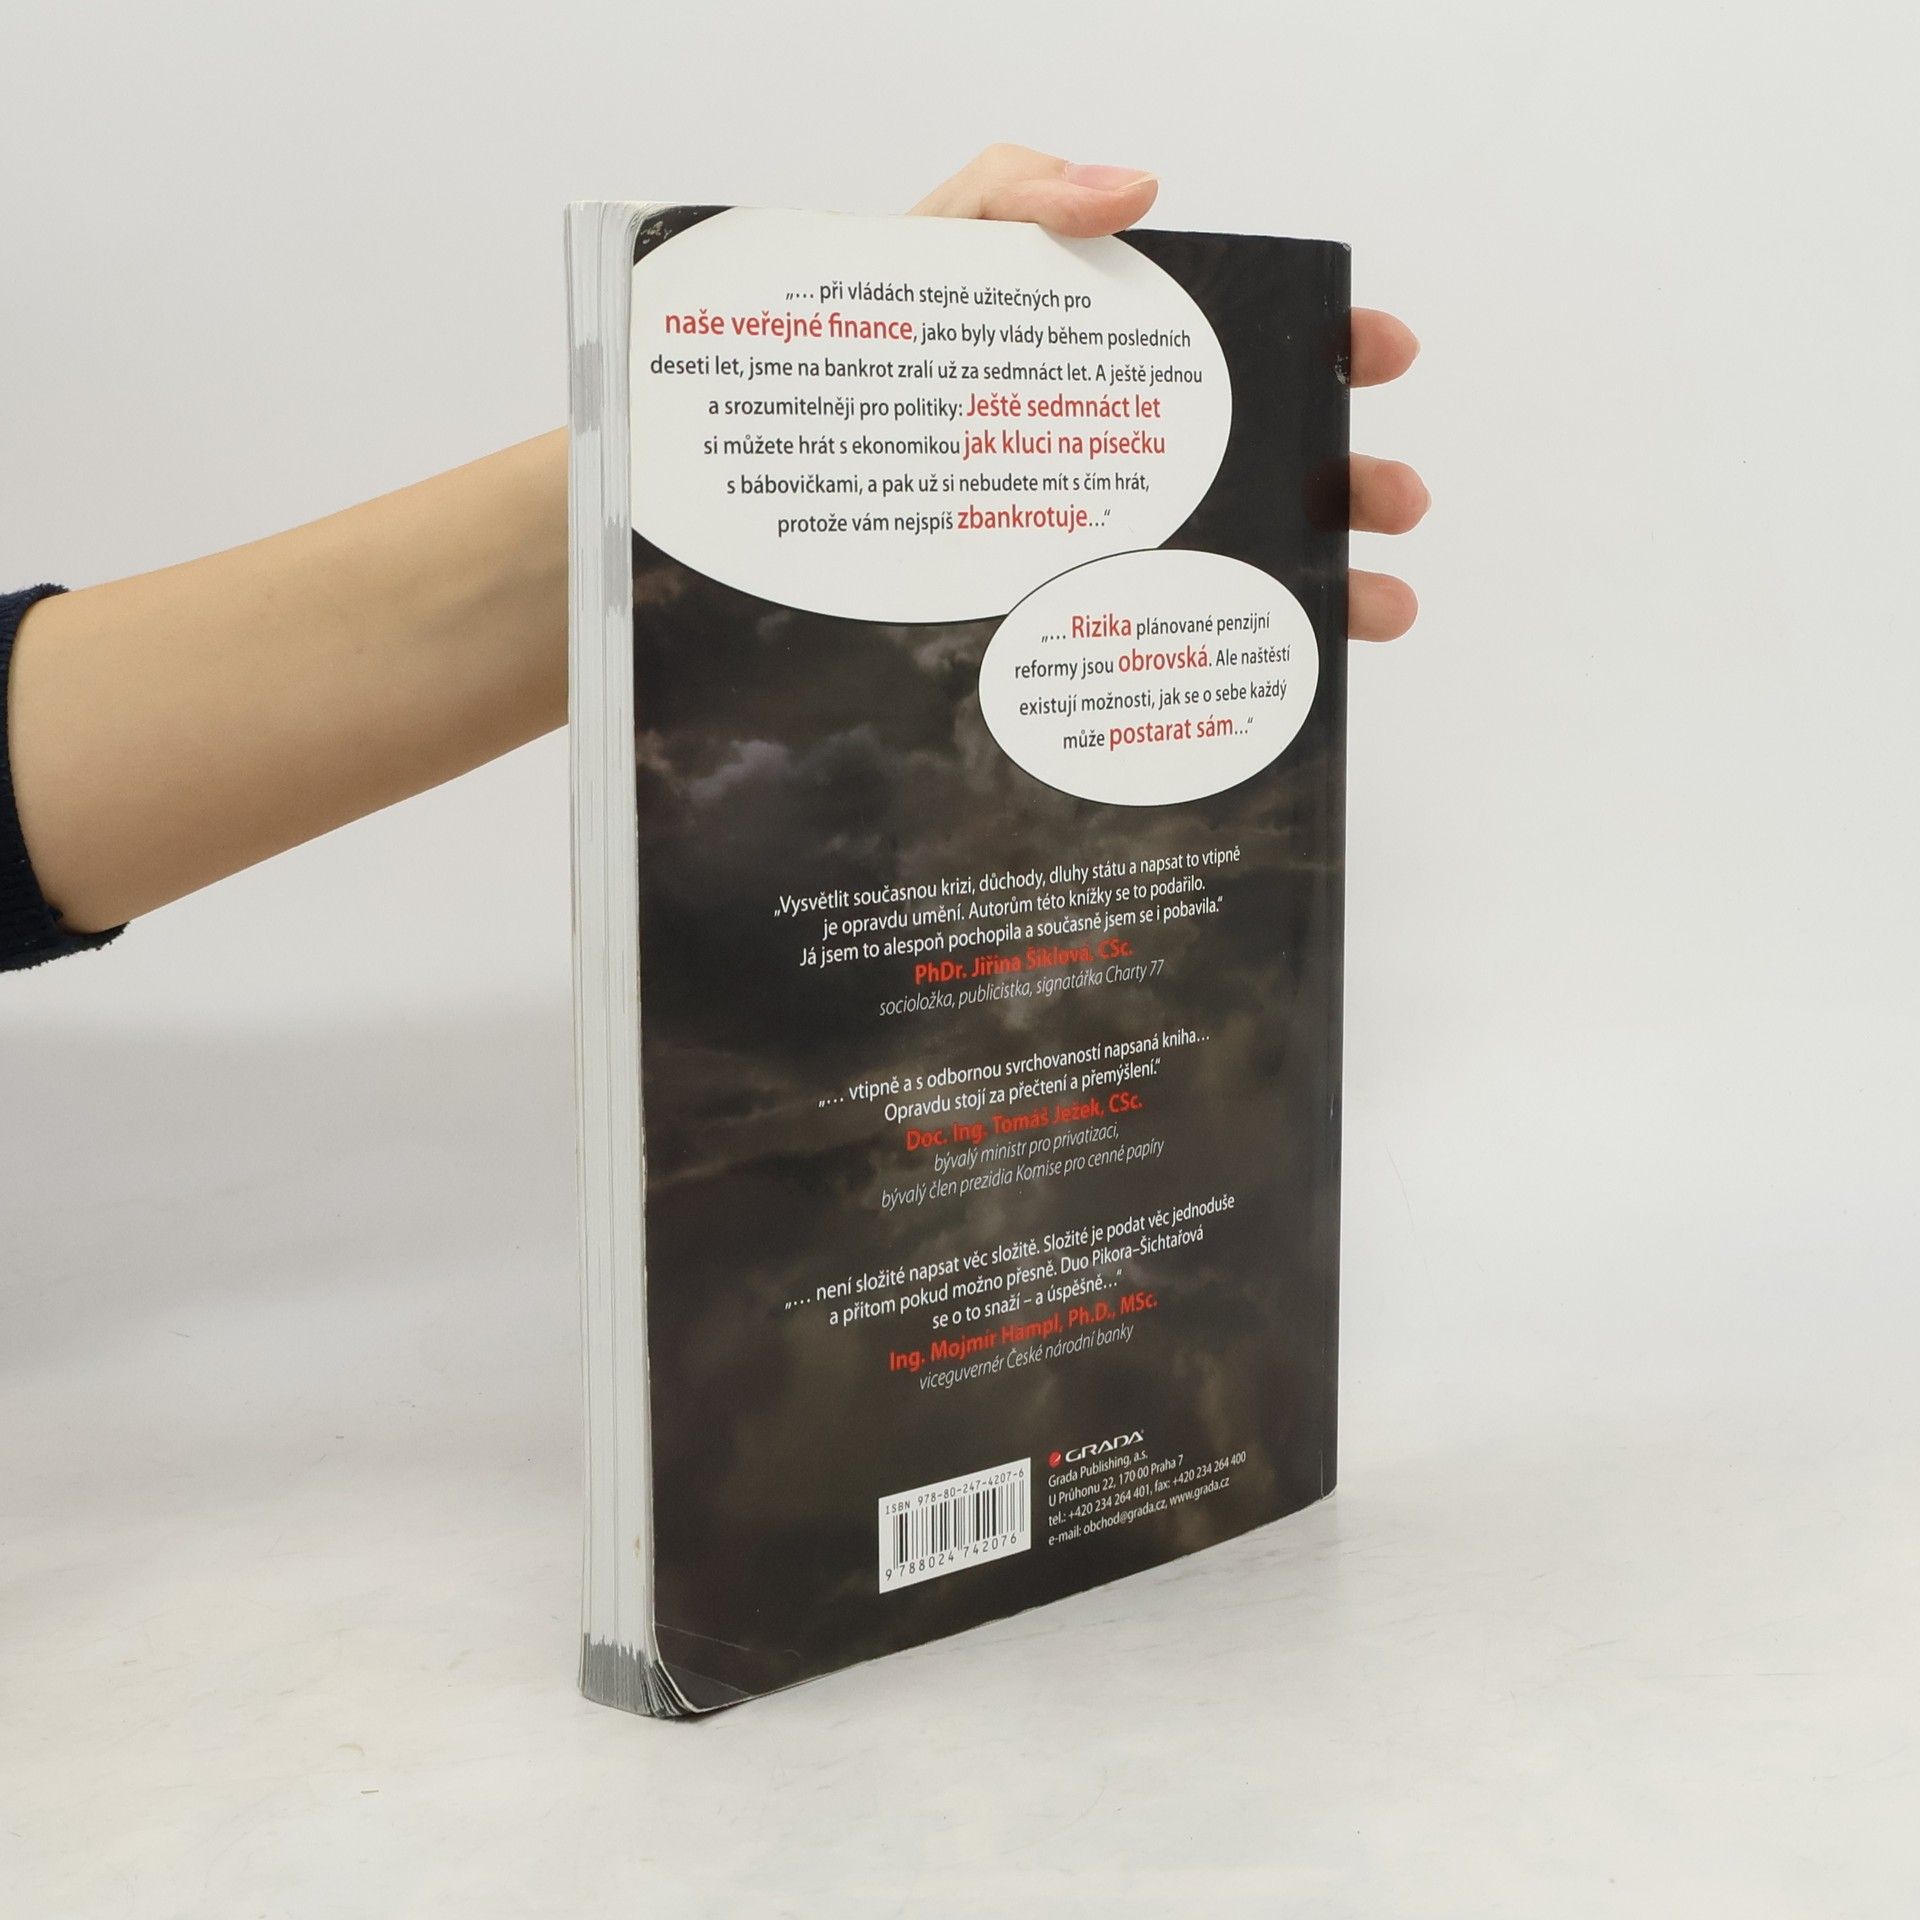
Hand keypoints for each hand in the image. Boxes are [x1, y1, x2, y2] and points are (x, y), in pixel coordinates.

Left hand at [913, 145, 1424, 640]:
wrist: (790, 470)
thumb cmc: (867, 354)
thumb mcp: (935, 251)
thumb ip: (1020, 196)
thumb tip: (1139, 187)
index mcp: (1122, 363)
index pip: (1249, 347)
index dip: (1328, 345)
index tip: (1379, 351)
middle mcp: (1133, 457)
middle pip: (1271, 466)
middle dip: (1351, 484)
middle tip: (1391, 499)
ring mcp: (1108, 542)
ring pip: (1239, 566)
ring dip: (1327, 588)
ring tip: (1377, 611)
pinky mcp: (1066, 619)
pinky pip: (1163, 643)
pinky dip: (1224, 664)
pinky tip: (1272, 679)